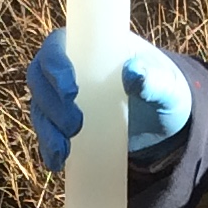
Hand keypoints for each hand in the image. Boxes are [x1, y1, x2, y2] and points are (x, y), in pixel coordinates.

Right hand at [29, 29, 192, 174]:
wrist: (165, 125)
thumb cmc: (166, 94)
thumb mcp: (167, 88)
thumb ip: (155, 80)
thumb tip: (133, 71)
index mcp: (93, 48)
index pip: (58, 45)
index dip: (54, 63)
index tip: (70, 89)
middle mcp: (72, 69)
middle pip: (40, 77)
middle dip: (50, 102)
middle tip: (75, 125)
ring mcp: (65, 97)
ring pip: (40, 106)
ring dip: (46, 128)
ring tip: (64, 150)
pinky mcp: (65, 123)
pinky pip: (47, 132)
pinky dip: (48, 147)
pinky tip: (57, 162)